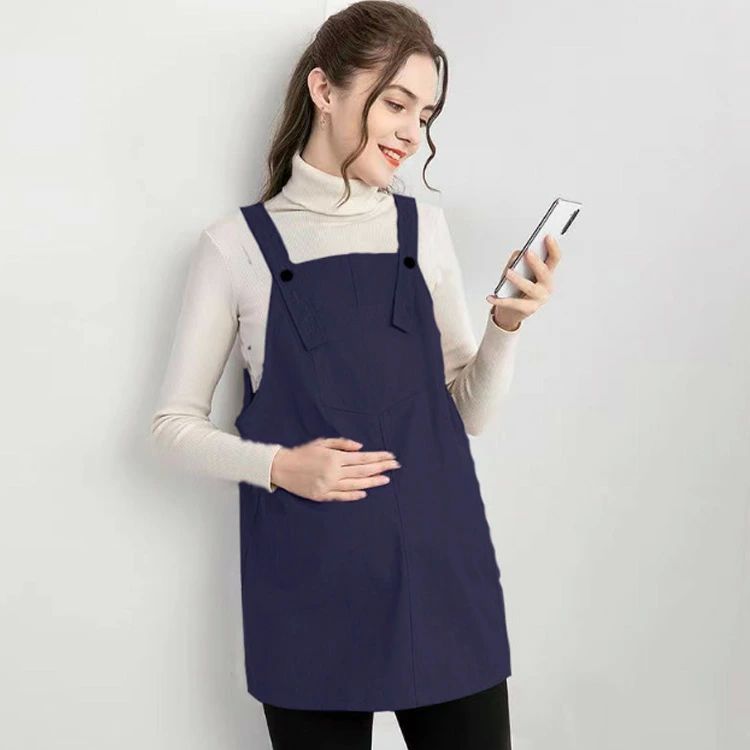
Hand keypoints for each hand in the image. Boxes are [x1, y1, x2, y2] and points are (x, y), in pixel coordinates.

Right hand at [270, 437, 401, 501]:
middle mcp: (333, 472)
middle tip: (396, 466)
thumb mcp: (322, 442)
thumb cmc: (302, 452)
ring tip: (386, 479)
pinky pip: (341, 496)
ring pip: (355, 485)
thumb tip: (361, 448)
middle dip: (381, 468)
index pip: (363, 458)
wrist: (281, 468)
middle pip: (363, 471)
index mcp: (334, 457)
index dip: (378, 457)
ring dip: (372, 482)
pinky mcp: (322, 495)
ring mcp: (328, 485)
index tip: (391, 457)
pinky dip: (354, 495)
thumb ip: (342, 444)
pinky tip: (365, 493)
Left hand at [485, 234, 561, 330]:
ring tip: (508, 272)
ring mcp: (539, 299)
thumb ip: (519, 262)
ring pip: (530, 288)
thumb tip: (517, 254)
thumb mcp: (520, 273)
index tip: (547, 236)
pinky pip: (513, 303)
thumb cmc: (518, 289)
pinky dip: (500, 300)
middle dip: (537, 263)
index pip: (554, 259)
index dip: (553, 247)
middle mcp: (546, 286)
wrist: (513, 312)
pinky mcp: (528, 309)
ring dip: (519, 279)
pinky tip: (490, 296)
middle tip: (528, 252)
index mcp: (547, 274)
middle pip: (545, 274)